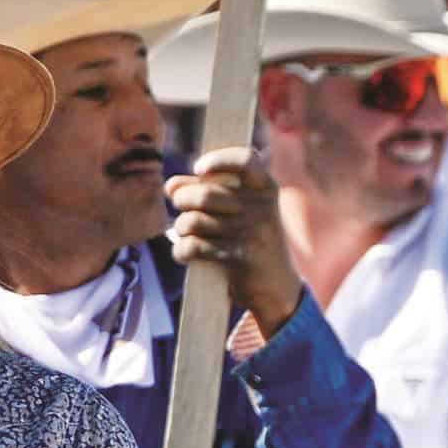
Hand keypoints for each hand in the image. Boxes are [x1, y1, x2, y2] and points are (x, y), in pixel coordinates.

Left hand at [167, 145, 303, 337]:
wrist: (276, 287)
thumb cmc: (251, 240)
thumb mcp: (243, 210)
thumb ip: (208, 190)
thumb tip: (171, 185)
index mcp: (266, 190)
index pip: (245, 161)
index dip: (218, 160)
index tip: (199, 169)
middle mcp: (262, 209)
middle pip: (204, 194)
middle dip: (182, 199)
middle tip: (180, 205)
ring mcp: (252, 235)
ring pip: (193, 221)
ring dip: (180, 228)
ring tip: (186, 232)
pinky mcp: (238, 259)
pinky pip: (191, 247)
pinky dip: (181, 251)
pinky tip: (186, 253)